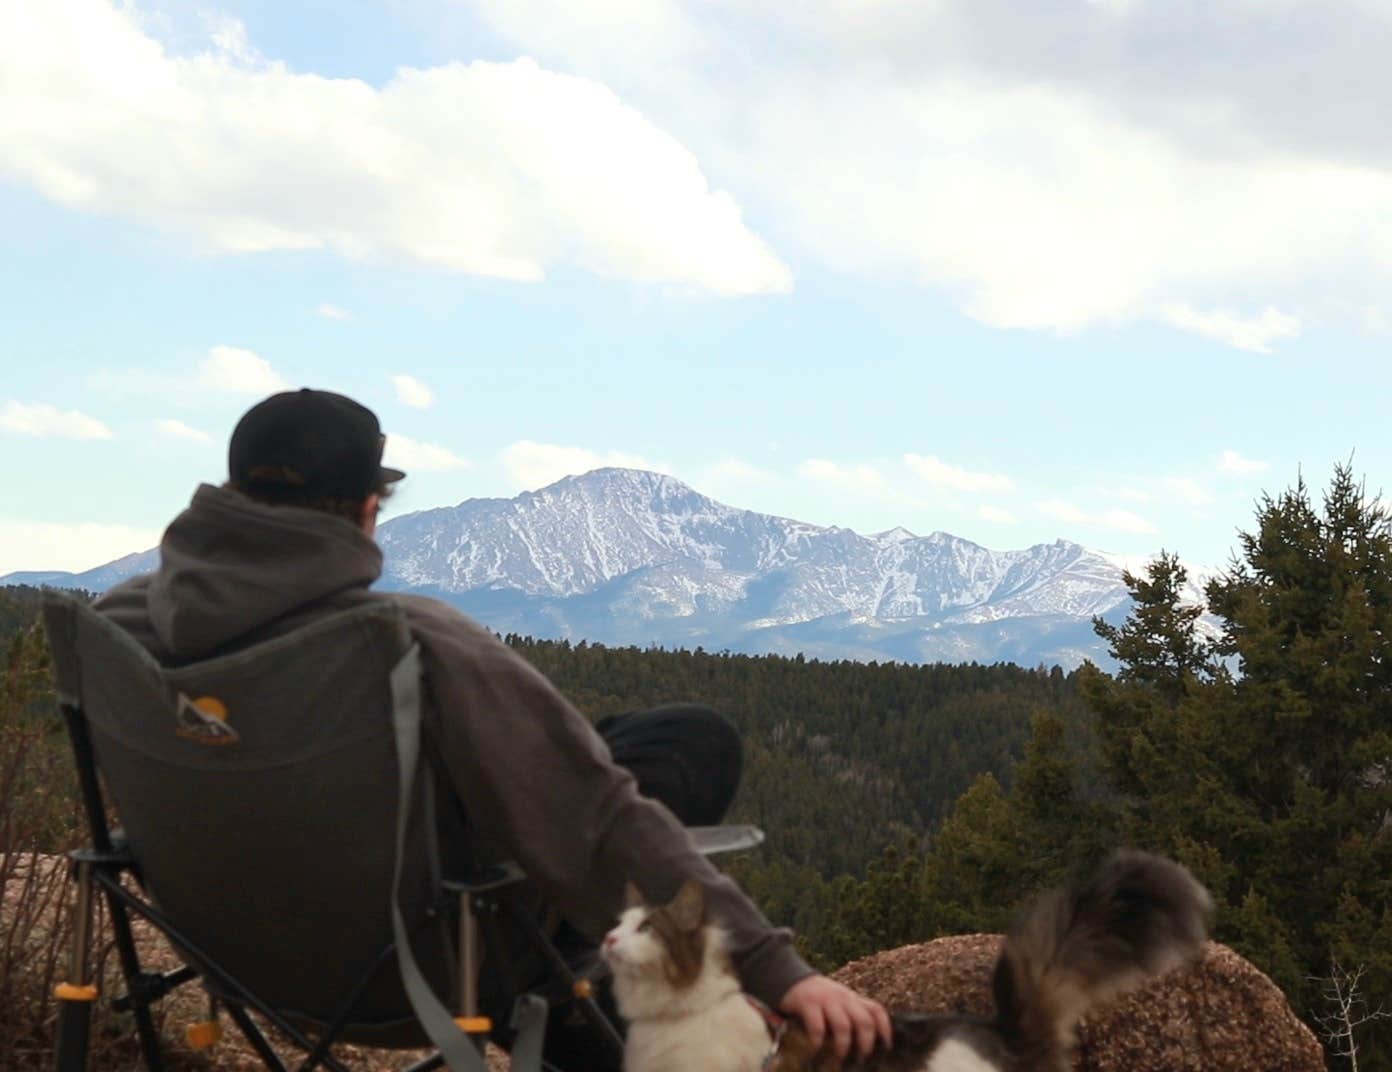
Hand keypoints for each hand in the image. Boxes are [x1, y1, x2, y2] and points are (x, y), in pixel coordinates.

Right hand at [777, 974, 891, 1061]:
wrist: (789, 976)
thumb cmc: (817, 997)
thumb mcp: (837, 1001)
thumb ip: (849, 1014)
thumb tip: (862, 1043)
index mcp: (852, 998)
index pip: (876, 1010)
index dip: (885, 1029)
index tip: (886, 1046)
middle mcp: (843, 998)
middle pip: (864, 1021)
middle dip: (865, 1044)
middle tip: (861, 1059)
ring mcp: (825, 1000)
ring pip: (843, 1026)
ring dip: (843, 1047)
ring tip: (839, 1060)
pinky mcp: (807, 1004)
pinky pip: (817, 1027)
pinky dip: (817, 1044)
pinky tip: (814, 1052)